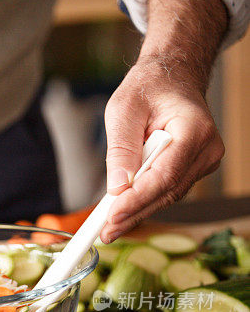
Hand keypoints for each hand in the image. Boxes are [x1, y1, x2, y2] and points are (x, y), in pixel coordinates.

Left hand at [100, 0, 227, 243]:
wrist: (171, 79)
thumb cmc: (148, 89)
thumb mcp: (124, 109)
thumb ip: (121, 148)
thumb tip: (116, 187)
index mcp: (195, 130)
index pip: (165, 175)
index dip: (138, 200)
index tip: (112, 216)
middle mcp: (206, 150)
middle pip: (167, 192)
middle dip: (134, 213)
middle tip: (105, 232)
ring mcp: (203, 163)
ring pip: (167, 196)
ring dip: (137, 211)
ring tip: (108, 227)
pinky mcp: (193, 171)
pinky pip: (167, 191)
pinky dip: (144, 201)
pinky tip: (122, 211)